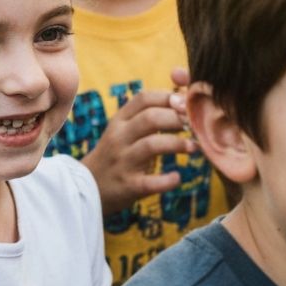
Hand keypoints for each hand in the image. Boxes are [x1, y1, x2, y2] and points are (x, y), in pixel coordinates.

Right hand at [83, 68, 195, 214]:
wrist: (89, 187)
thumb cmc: (117, 154)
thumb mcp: (124, 130)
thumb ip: (147, 114)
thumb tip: (182, 97)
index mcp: (119, 121)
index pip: (144, 98)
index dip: (169, 97)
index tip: (187, 104)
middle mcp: (119, 138)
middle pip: (150, 118)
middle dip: (177, 119)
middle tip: (196, 126)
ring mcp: (123, 161)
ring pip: (151, 145)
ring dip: (178, 144)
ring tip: (195, 147)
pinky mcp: (128, 185)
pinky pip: (150, 182)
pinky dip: (167, 180)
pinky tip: (177, 178)